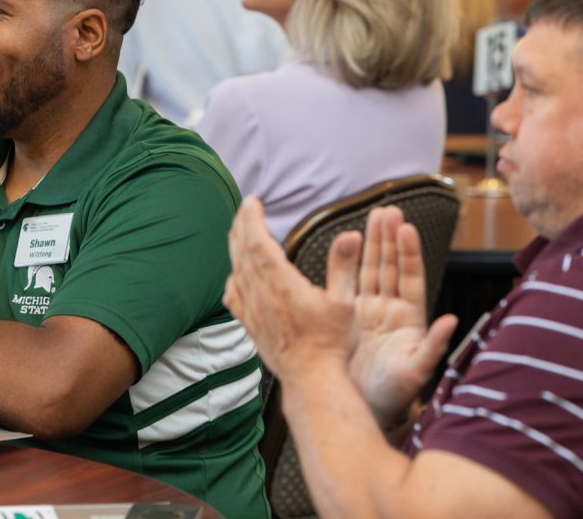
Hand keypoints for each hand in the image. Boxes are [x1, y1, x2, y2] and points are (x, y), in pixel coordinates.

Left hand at [224, 197, 362, 376]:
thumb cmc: (331, 345)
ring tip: (239, 230)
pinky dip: (233, 277)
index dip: (252, 218)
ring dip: (235, 247)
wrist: (312, 380)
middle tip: (245, 209)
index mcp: (282, 284)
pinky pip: (233, 295)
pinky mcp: (249, 325)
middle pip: (241, 251)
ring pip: (235, 270)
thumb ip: (345, 266)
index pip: (258, 242)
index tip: (253, 201)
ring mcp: (252, 311)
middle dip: (241, 225)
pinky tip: (236, 273)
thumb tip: (350, 236)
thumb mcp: (345, 303)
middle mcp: (261, 295)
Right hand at [348, 207, 457, 428]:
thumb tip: (453, 322)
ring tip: (373, 216)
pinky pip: (349, 285)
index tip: (407, 227)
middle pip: (389, 267)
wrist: (363, 409)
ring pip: (370, 270)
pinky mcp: (348, 318)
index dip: (409, 253)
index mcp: (410, 320)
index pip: (410, 278)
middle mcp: (390, 311)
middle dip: (388, 238)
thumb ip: (433, 347)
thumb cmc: (394, 395)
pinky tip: (347, 245)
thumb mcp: (416, 373)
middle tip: (387, 209)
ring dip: (371, 244)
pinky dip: (348, 265)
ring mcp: (368, 312)